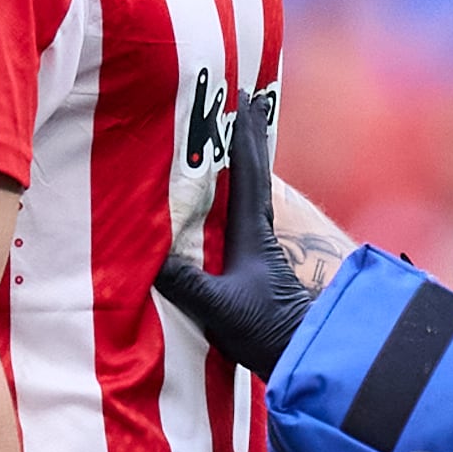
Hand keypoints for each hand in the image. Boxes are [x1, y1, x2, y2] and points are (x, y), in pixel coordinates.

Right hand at [153, 88, 310, 376]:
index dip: (242, 133)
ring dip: (243, 161)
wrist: (305, 356)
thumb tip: (147, 254)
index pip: (246, 170)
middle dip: (248, 134)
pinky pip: (243, 215)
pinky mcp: (257, 267)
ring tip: (235, 134)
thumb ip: (186, 281)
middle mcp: (259, 232)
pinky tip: (227, 197)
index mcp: (251, 230)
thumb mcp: (218, 307)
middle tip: (246, 97)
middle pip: (254, 171)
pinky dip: (236, 193)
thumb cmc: (266, 331)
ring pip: (251, 191)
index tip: (243, 95)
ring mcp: (260, 248)